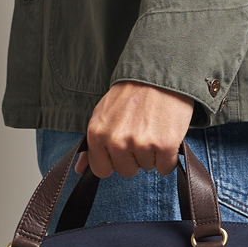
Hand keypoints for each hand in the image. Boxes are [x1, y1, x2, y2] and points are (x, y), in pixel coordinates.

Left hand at [74, 81, 193, 177]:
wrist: (159, 75)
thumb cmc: (131, 95)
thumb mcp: (102, 114)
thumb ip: (91, 144)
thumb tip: (79, 169)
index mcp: (97, 133)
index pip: (101, 169)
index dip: (114, 160)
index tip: (122, 146)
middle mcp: (116, 140)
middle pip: (126, 171)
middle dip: (134, 157)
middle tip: (140, 133)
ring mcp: (140, 144)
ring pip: (147, 168)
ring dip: (152, 154)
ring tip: (153, 129)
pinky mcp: (164, 145)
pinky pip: (166, 168)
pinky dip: (168, 157)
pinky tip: (166, 136)